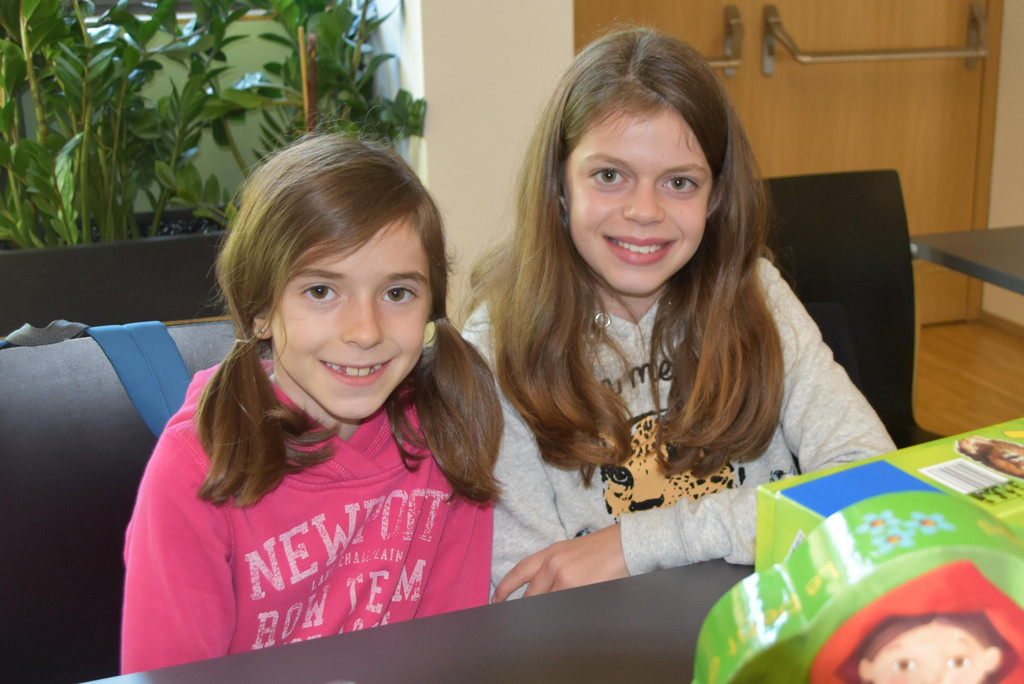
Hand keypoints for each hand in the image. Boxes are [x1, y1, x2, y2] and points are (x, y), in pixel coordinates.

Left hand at [493, 524, 627, 600]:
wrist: (626, 545)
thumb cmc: (601, 548)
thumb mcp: (570, 552)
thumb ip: (552, 568)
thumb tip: (540, 589)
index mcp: (550, 553)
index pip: (519, 572)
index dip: (504, 588)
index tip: (496, 600)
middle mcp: (553, 566)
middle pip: (530, 596)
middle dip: (526, 608)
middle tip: (521, 618)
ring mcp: (564, 579)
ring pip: (546, 604)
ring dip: (548, 613)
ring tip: (555, 611)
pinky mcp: (577, 590)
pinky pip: (564, 608)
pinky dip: (563, 613)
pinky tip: (568, 612)